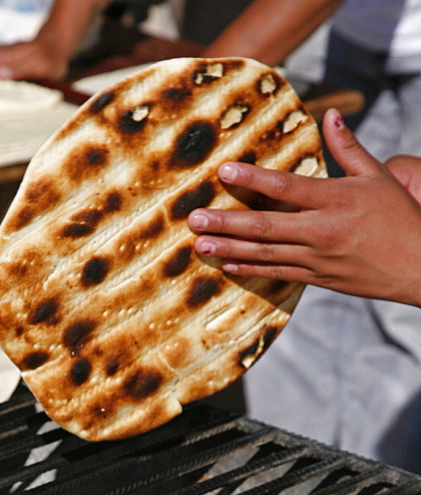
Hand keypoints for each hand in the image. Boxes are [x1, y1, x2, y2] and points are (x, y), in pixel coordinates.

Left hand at [187, 108, 420, 305]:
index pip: (286, 187)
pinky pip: (277, 274)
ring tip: (199, 244)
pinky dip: (250, 269)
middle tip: (193, 219)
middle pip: (266, 226)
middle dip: (226, 222)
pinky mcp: (318, 279)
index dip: (253, 178)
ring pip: (265, 254)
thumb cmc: (399, 218)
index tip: (224, 170)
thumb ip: (348, 149)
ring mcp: (318, 259)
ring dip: (229, 248)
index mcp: (336, 200)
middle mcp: (322, 231)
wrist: (418, 266)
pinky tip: (226, 263)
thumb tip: (329, 117)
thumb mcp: (378, 177)